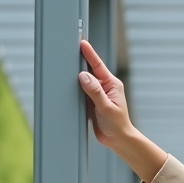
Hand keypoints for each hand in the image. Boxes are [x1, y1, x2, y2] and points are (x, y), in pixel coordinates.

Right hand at [76, 40, 168, 181]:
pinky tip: (67, 83)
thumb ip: (95, 91)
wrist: (118, 139)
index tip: (82, 42)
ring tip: (65, 64)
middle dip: (80, 60)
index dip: (89, 53)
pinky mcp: (92, 102)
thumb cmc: (117, 124)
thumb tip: (83, 75)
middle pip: (89, 70)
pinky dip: (74, 87)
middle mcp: (105, 86)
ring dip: (75, 74)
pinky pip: (81, 91)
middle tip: (69, 48)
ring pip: (84, 80)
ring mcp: (98, 94)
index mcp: (112, 84)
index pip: (98, 65)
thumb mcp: (106, 107)